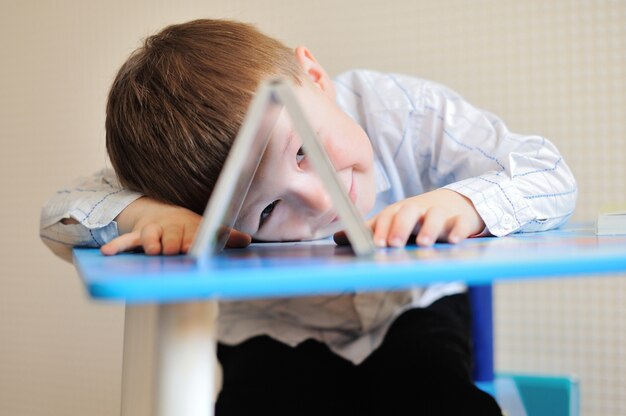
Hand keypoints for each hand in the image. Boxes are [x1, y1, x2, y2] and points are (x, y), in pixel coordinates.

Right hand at [100, 197, 250, 255]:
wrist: (161, 211)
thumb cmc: (187, 227)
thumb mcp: (206, 228)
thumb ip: (225, 236)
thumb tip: (247, 240)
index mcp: (191, 226)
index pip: (195, 233)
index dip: (195, 240)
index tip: (195, 247)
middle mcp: (173, 227)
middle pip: (173, 237)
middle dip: (174, 243)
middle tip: (174, 250)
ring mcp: (155, 231)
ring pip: (151, 237)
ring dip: (151, 243)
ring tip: (151, 249)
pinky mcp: (139, 235)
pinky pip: (127, 240)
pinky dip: (118, 245)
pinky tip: (107, 253)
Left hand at [335, 189, 484, 247]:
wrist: (454, 203)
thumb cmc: (416, 217)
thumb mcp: (393, 221)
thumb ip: (370, 231)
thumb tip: (337, 238)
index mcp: (400, 211)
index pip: (387, 216)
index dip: (381, 229)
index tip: (376, 244)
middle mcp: (419, 210)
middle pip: (408, 213)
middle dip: (400, 227)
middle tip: (393, 244)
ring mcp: (441, 214)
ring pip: (435, 216)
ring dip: (429, 228)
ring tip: (423, 243)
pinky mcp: (461, 220)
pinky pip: (461, 223)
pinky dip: (459, 230)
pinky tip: (453, 241)